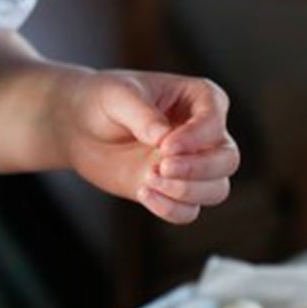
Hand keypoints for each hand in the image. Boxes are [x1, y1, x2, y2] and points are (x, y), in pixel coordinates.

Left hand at [58, 69, 239, 223]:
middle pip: (227, 160)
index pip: (216, 122)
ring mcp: (191, 165)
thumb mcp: (117, 95)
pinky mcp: (173, 190)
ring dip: (186, 192)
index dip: (196, 138)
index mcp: (200, 99)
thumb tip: (163, 137)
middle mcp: (203, 134)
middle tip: (161, 168)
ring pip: (216, 190)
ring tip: (148, 180)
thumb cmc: (102, 99)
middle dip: (198, 169)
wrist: (79, 126)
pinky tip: (143, 194)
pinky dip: (171, 209)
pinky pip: (188, 211)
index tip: (164, 146)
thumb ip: (142, 114)